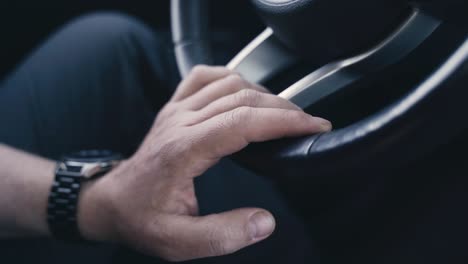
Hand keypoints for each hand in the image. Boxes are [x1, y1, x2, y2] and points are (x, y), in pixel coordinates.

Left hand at [79, 65, 331, 260]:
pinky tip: (245, 89)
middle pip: (243, 98)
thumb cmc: (141, 218)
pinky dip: (231, 77)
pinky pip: (204, 76)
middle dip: (284, 109)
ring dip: (264, 93)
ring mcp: (177, 110)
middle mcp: (181, 122)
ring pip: (228, 83)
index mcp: (184, 149)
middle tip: (309, 124)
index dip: (284, 121)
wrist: (112, 202)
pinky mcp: (175, 107)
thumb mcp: (178, 241)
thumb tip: (264, 222)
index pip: (243, 121)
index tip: (313, 126)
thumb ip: (223, 235)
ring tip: (286, 113)